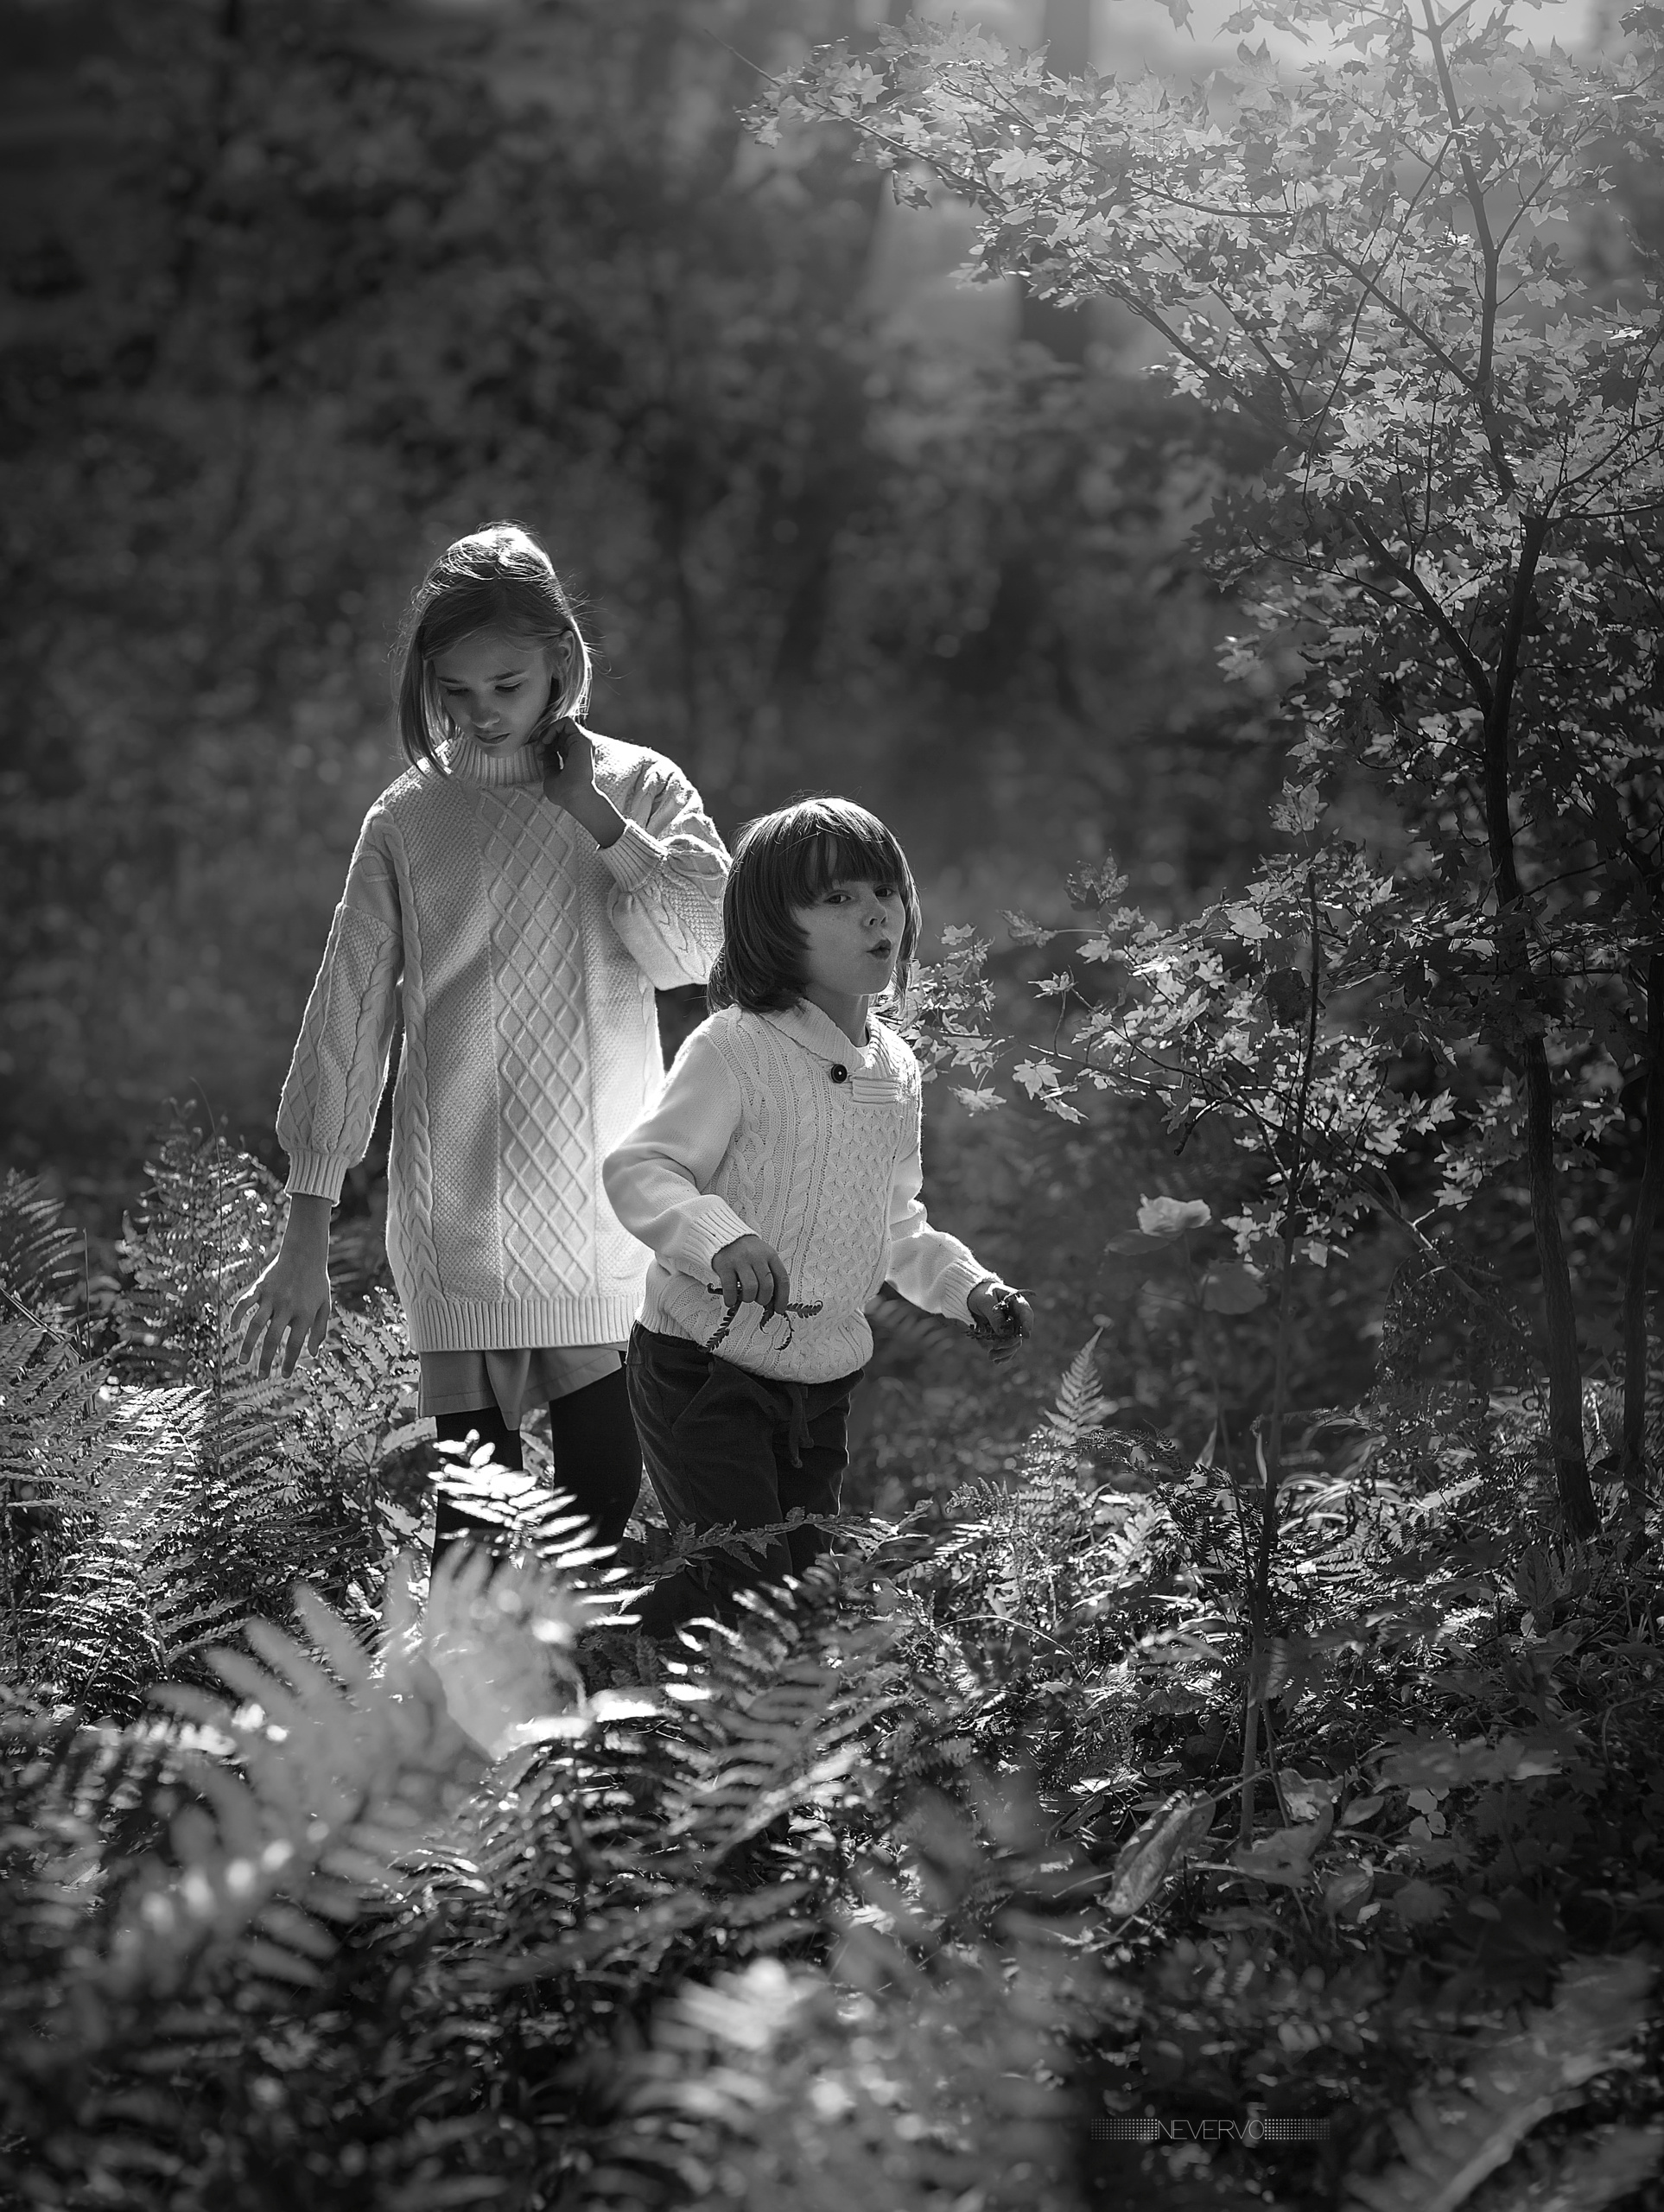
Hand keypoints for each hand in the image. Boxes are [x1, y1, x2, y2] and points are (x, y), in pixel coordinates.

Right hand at [230, 1195, 331, 1376]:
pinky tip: (231, 1330)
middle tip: (261, 1376)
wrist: (305, 1253)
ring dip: (247, 1345)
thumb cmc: (317, 1282)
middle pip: (273, 1339)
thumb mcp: (325, 1305)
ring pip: (256, 1324)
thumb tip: (313, 1354)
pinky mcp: (259, 1287)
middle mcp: (287, 1307)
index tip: (284, 1376)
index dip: (289, 1362)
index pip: (296, 1344)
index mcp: (305, 1313)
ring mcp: (271, 1297)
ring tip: (241, 1362)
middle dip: (266, 1360)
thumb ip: (320, 1329)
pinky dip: (235, 1316)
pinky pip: (244, 1303)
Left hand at [539, 717, 591, 806]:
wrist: (575, 796)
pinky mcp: (582, 738)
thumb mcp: (551, 775)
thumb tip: (545, 750)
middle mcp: (578, 749)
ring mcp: (581, 743)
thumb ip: (549, 761)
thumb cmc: (565, 793)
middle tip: (538, 749)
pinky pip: (566, 722)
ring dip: (547, 733)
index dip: (545, 744)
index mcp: (573, 757)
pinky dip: (554, 728)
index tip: (539, 755)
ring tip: (541, 745)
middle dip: (544, 738)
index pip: (558, 742)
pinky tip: (547, 740)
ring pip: (562, 726)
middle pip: (559, 733)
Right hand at [711, 1233, 789, 1321]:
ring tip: (745, 1297)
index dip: (782, 1298)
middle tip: (759, 1300)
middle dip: (764, 1299)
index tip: (779, 1308)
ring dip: (749, 1298)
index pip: (782, 1279)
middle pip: (767, 1286)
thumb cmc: (746, 1249)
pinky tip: (731, 1299)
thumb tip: (774, 1300)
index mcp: (770, 1255)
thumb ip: (769, 1274)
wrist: (724, 1235)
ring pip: (751, 1288)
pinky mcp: (725, 1266)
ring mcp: (740, 1261)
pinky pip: (730, 1288)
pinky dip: (731, 1299)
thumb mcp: (763, 1256)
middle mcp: (756, 1257)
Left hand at [967, 1279, 1031, 1363]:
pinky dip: (1003, 1355)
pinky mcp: (1003, 1336)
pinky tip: (996, 1361)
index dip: (1028, 1325)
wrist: (971, 1297)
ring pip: (1014, 1344)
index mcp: (1016, 1302)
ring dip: (1005, 1352)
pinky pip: (1007, 1348)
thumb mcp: (985, 1300)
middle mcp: (1016, 1317)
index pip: (1026, 1313)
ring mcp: (1011, 1327)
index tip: (1026, 1336)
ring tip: (991, 1357)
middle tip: (995, 1347)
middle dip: (1009, 1343)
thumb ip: (994, 1315)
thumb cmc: (981, 1293)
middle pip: (1020, 1333)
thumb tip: (1003, 1332)